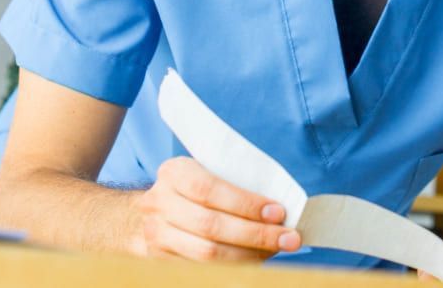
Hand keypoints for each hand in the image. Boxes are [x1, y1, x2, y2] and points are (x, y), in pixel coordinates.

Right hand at [133, 156, 300, 260]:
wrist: (154, 212)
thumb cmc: (196, 188)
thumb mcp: (209, 172)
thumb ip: (236, 183)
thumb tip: (280, 209)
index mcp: (174, 172)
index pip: (211, 190)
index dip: (246, 204)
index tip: (278, 212)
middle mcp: (159, 203)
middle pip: (211, 225)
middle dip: (255, 234)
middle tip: (289, 238)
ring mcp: (155, 235)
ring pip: (206, 253)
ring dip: (248, 255)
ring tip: (275, 251)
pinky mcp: (159, 261)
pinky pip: (200, 269)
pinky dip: (232, 267)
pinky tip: (255, 262)